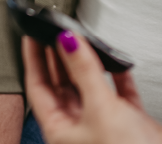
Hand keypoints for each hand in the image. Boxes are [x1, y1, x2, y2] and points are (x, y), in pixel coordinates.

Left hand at [22, 33, 161, 143]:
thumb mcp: (100, 108)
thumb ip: (85, 72)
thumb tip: (68, 42)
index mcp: (61, 130)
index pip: (39, 88)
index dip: (34, 60)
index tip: (33, 35)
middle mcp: (79, 127)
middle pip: (62, 85)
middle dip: (58, 57)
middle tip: (55, 30)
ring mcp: (103, 122)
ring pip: (89, 85)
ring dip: (87, 63)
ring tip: (83, 39)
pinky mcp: (128, 120)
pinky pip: (118, 91)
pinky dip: (117, 74)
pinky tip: (118, 62)